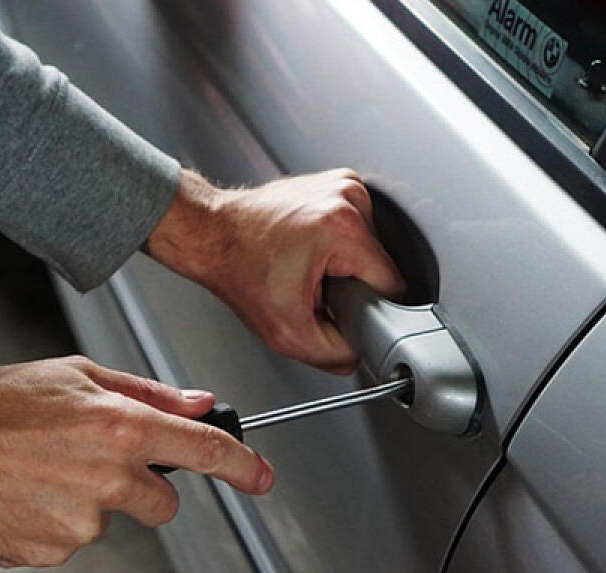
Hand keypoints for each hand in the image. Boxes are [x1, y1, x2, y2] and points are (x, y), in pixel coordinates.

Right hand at [0, 356, 272, 567]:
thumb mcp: (75, 374)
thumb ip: (146, 392)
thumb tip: (198, 403)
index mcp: (120, 427)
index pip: (204, 451)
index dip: (242, 466)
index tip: (261, 476)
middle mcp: (109, 477)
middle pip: (162, 502)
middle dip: (142, 488)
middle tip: (92, 461)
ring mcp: (81, 521)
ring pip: (109, 520)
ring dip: (87, 502)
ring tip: (39, 471)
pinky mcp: (53, 552)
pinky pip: (70, 541)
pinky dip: (52, 523)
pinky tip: (23, 495)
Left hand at [146, 169, 405, 373]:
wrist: (212, 234)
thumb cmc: (239, 270)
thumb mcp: (288, 333)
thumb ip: (335, 355)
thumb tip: (360, 354)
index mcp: (343, 228)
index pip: (393, 284)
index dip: (371, 308)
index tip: (342, 309)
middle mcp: (348, 197)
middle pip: (381, 265)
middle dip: (354, 285)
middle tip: (315, 288)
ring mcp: (344, 185)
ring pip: (371, 248)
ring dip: (347, 264)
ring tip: (310, 266)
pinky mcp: (338, 183)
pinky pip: (358, 229)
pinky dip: (340, 245)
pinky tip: (312, 250)